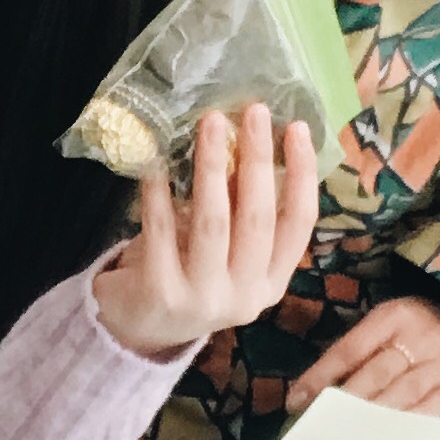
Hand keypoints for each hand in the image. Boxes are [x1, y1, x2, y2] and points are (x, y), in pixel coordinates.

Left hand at [90, 104, 318, 358]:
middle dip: (257, 158)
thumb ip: (243, 208)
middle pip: (258, 217)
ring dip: (213, 166)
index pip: (300, 223)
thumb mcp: (228, 250)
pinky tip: (156, 160)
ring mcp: (203, 298)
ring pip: (213, 221)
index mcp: (272, 282)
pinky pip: (160, 229)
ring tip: (210, 123)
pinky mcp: (160, 293)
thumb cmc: (189, 273)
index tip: (296, 128)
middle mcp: (245, 296)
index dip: (302, 174)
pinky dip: (159, 191)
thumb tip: (252, 137)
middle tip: (251, 111)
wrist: (137, 328)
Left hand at [287, 295, 439, 417]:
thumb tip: (315, 390)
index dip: (320, 376)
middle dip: (344, 402)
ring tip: (347, 438)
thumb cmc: (423, 327)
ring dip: (372, 417)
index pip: (348, 349)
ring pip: (402, 393)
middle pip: (374, 373)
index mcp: (393, 317)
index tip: (296, 402)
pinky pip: (434, 411)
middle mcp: (418, 337)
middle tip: (319, 426)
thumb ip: (361, 350)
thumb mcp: (392, 323)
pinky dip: (410, 426)